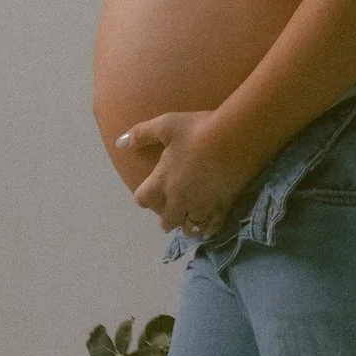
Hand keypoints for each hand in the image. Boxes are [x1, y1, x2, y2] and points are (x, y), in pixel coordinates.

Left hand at [117, 111, 261, 235]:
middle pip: (167, 220)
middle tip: (168, 218)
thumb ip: (142, 134)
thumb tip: (119, 143)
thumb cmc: (198, 130)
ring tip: (188, 225)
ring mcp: (202, 205)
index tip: (148, 196)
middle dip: (166, 219)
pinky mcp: (223, 206)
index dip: (144, 198)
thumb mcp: (166, 125)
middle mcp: (179, 199)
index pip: (143, 199)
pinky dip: (208, 229)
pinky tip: (207, 230)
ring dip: (186, 226)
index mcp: (163, 181)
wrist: (236, 138)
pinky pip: (213, 225)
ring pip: (190, 226)